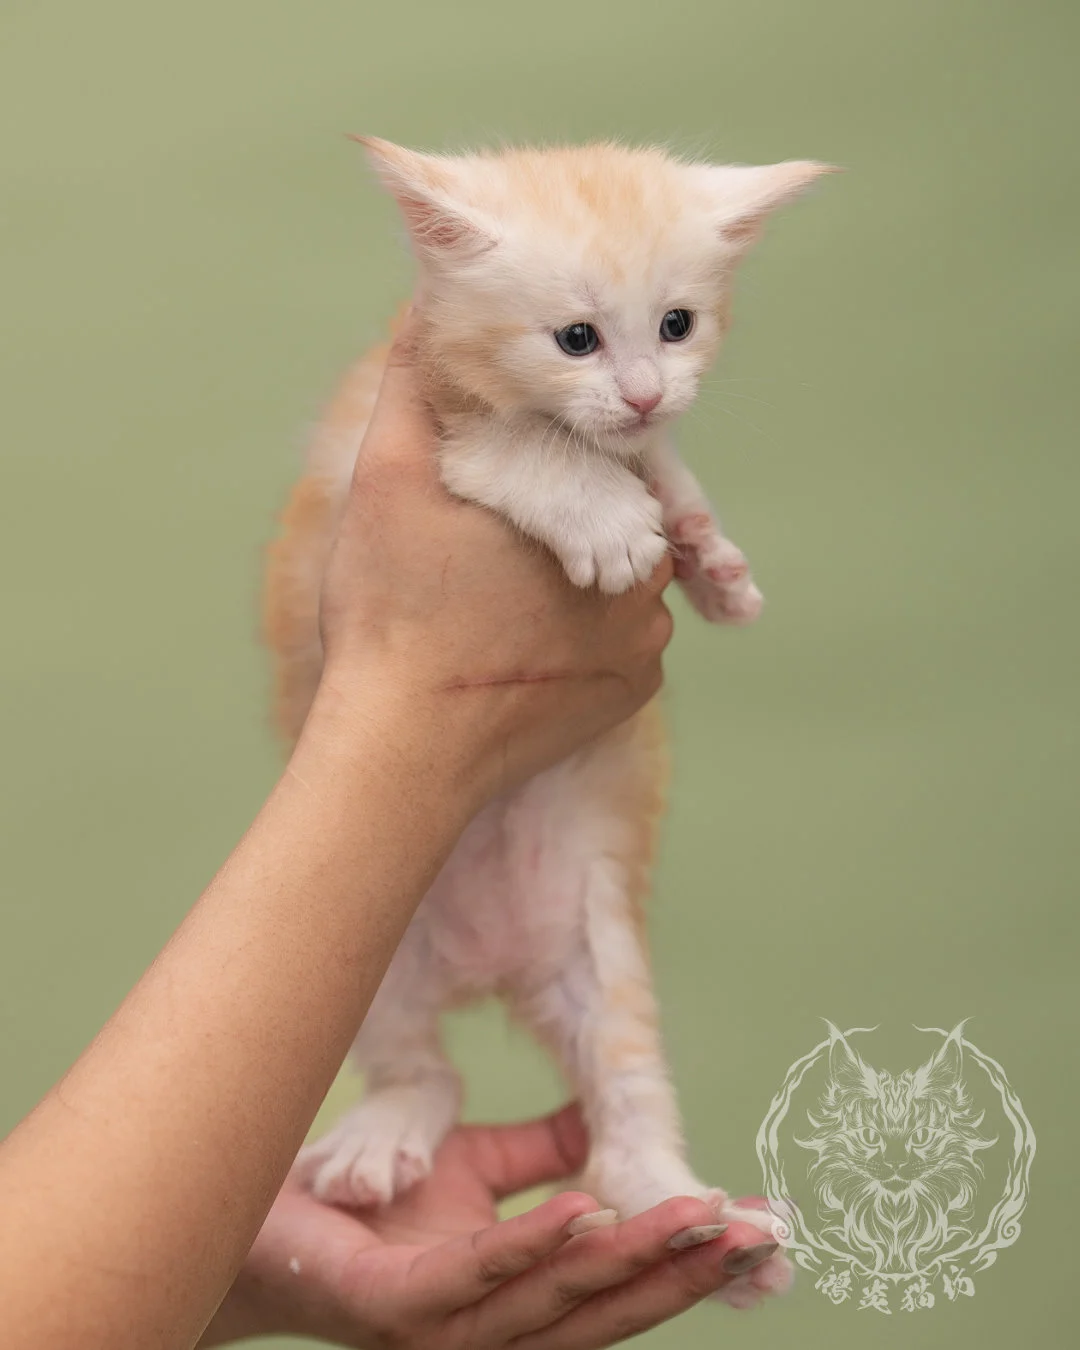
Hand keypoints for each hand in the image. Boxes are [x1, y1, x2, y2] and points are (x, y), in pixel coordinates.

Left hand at [198, 1105, 763, 1348]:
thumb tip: (609, 1126)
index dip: (688, 1263)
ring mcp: (444, 1331)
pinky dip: (532, 1249)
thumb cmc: (370, 1204)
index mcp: (519, 1307)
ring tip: (695, 1219)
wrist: (262, 1224)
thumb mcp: (478, 1172)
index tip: (757, 1227)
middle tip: (755, 1233)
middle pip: (606, 1311)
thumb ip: (542, 1159)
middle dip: (684, 1274)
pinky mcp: (396, 1309)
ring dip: (630, 1264)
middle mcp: (492, 1334)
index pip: (619, 1288)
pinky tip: (583, 1214)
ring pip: (555, 1303)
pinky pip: (474, 1280)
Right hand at [312, 316, 674, 806]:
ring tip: (499, 599)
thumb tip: (426, 305)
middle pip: (614, 516)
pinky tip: (521, 642)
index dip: (550, 463)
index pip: (598, 460)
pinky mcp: (631, 695)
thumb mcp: (388, 478)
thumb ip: (416, 384)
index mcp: (600, 508)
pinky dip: (580, 635)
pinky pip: (619, 642)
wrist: (402, 750)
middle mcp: (642, 575)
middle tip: (489, 550)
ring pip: (618, 579)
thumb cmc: (392, 612)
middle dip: (565, 518)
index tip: (500, 492)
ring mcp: (644, 643)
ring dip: (574, 576)